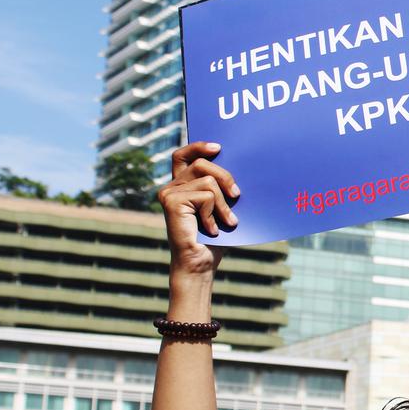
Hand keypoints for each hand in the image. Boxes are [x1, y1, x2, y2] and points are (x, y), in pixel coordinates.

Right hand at [157, 142, 238, 276]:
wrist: (201, 262)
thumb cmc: (215, 237)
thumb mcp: (222, 207)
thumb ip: (221, 187)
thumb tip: (240, 165)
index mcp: (182, 185)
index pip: (184, 155)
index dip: (198, 147)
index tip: (219, 147)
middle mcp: (171, 187)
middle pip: (202, 163)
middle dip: (226, 176)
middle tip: (238, 194)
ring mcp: (169, 193)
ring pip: (208, 180)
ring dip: (224, 204)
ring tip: (228, 221)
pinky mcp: (171, 202)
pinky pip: (206, 196)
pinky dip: (215, 213)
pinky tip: (213, 229)